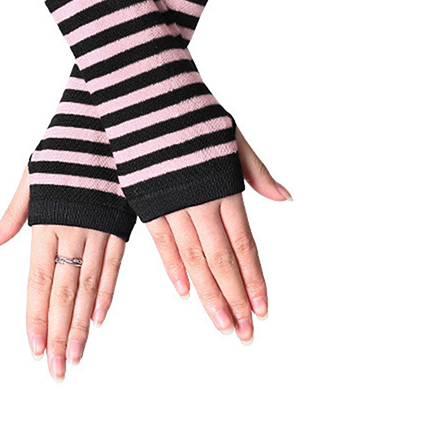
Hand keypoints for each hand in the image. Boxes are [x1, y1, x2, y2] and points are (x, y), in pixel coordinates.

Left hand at [0, 168, 125, 381]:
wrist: (103, 123)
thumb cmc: (64, 148)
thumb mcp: (30, 176)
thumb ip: (11, 215)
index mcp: (48, 221)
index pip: (40, 280)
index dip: (38, 315)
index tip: (36, 347)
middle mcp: (75, 231)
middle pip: (66, 291)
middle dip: (60, 332)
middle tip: (57, 368)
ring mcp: (101, 229)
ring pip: (91, 285)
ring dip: (83, 323)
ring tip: (77, 354)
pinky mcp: (121, 223)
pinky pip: (115, 264)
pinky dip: (107, 292)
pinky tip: (100, 317)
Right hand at [144, 127, 292, 343]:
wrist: (147, 96)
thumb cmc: (193, 115)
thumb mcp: (233, 137)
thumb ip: (256, 171)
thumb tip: (284, 198)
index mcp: (223, 187)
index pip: (243, 244)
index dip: (254, 278)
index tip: (263, 308)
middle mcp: (198, 200)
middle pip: (220, 260)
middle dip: (233, 298)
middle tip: (243, 332)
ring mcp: (170, 202)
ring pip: (192, 258)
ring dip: (207, 294)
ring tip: (221, 322)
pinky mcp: (146, 199)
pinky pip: (160, 241)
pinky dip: (173, 268)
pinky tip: (184, 292)